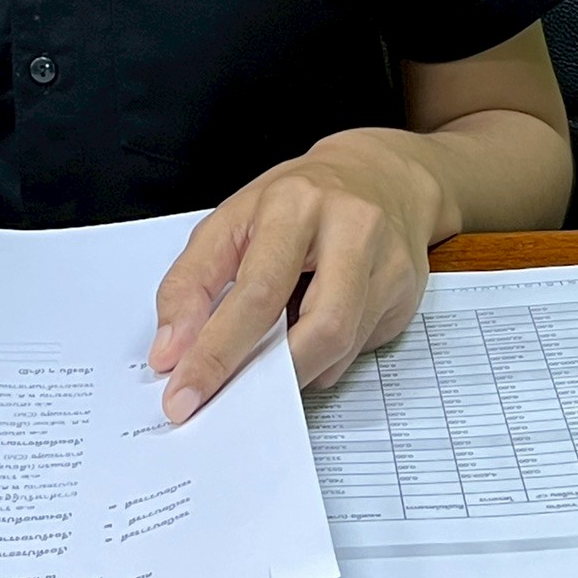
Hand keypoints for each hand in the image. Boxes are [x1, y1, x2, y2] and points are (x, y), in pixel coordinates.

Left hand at [148, 129, 443, 422]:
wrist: (380, 176)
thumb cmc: (296, 201)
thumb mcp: (232, 221)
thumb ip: (192, 281)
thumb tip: (170, 351)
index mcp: (295, 204)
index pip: (255, 293)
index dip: (217, 351)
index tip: (184, 394)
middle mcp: (350, 228)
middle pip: (315, 328)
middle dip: (265, 375)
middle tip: (226, 402)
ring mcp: (388, 261)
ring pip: (340, 346)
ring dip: (296, 369)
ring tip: (269, 356)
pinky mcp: (408, 291)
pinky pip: (356, 350)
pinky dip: (321, 358)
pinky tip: (308, 336)